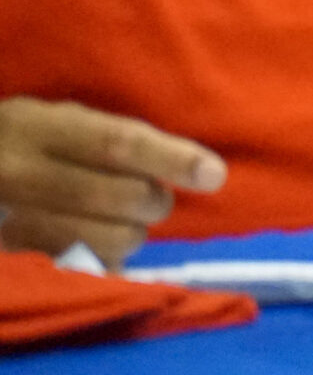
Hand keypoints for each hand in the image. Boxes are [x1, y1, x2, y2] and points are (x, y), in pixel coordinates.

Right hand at [0, 97, 225, 270]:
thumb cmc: (22, 141)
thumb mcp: (58, 120)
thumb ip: (118, 139)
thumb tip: (201, 170)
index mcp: (39, 127)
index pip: (117, 144)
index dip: (171, 159)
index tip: (214, 174)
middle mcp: (20, 172)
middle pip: (119, 197)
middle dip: (152, 202)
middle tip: (150, 199)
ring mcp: (12, 220)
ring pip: (106, 240)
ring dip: (130, 235)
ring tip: (116, 222)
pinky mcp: (14, 255)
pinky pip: (81, 271)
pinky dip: (105, 263)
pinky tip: (99, 248)